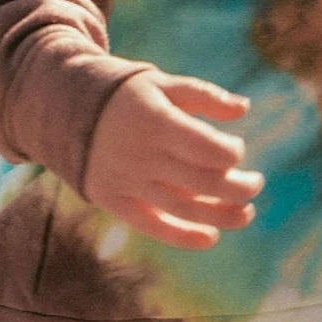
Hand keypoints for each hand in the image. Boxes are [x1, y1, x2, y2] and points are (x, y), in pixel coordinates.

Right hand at [82, 69, 263, 249]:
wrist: (66, 111)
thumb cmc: (127, 95)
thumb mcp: (162, 83)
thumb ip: (203, 95)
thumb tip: (244, 108)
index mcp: (155, 121)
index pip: (207, 148)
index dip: (231, 152)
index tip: (235, 149)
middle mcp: (141, 154)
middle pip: (202, 181)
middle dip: (238, 187)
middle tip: (256, 184)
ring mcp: (127, 181)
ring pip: (183, 208)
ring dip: (221, 216)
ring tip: (246, 214)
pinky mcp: (114, 201)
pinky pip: (152, 226)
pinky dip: (182, 237)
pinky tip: (210, 238)